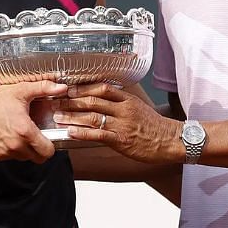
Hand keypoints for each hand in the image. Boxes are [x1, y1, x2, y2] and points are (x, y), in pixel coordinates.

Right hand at [0, 80, 67, 162]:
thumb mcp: (22, 90)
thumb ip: (45, 88)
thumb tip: (63, 87)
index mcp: (25, 131)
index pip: (47, 151)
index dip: (51, 146)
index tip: (49, 137)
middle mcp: (15, 145)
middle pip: (38, 158)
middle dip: (41, 150)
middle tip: (37, 137)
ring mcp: (4, 152)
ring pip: (24, 158)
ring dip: (26, 150)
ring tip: (21, 134)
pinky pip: (11, 158)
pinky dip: (13, 151)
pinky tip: (10, 136)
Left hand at [55, 83, 182, 164]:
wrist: (170, 140)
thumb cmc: (155, 126)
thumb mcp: (140, 107)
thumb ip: (122, 104)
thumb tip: (103, 101)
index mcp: (128, 99)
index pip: (103, 87)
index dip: (84, 87)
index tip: (69, 88)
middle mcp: (124, 109)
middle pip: (93, 100)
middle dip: (72, 101)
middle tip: (57, 101)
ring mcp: (122, 124)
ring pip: (92, 116)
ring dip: (72, 116)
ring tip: (58, 117)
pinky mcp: (121, 140)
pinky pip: (98, 134)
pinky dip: (82, 132)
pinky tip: (71, 132)